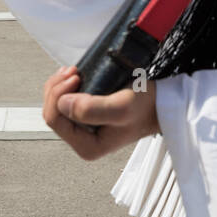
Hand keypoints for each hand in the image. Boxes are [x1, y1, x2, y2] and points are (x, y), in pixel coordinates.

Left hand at [42, 65, 159, 160]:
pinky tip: (76, 75)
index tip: (76, 77)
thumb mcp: (121, 107)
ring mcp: (84, 127)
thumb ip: (91, 110)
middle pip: (52, 110)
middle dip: (57, 87)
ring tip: (74, 71)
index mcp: (88, 146)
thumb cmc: (147, 107)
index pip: (54, 119)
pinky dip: (67, 84)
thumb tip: (63, 104)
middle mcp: (83, 140)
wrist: (163, 102)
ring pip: (57, 103)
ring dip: (61, 84)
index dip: (58, 95)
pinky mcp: (87, 114)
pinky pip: (66, 98)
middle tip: (73, 71)